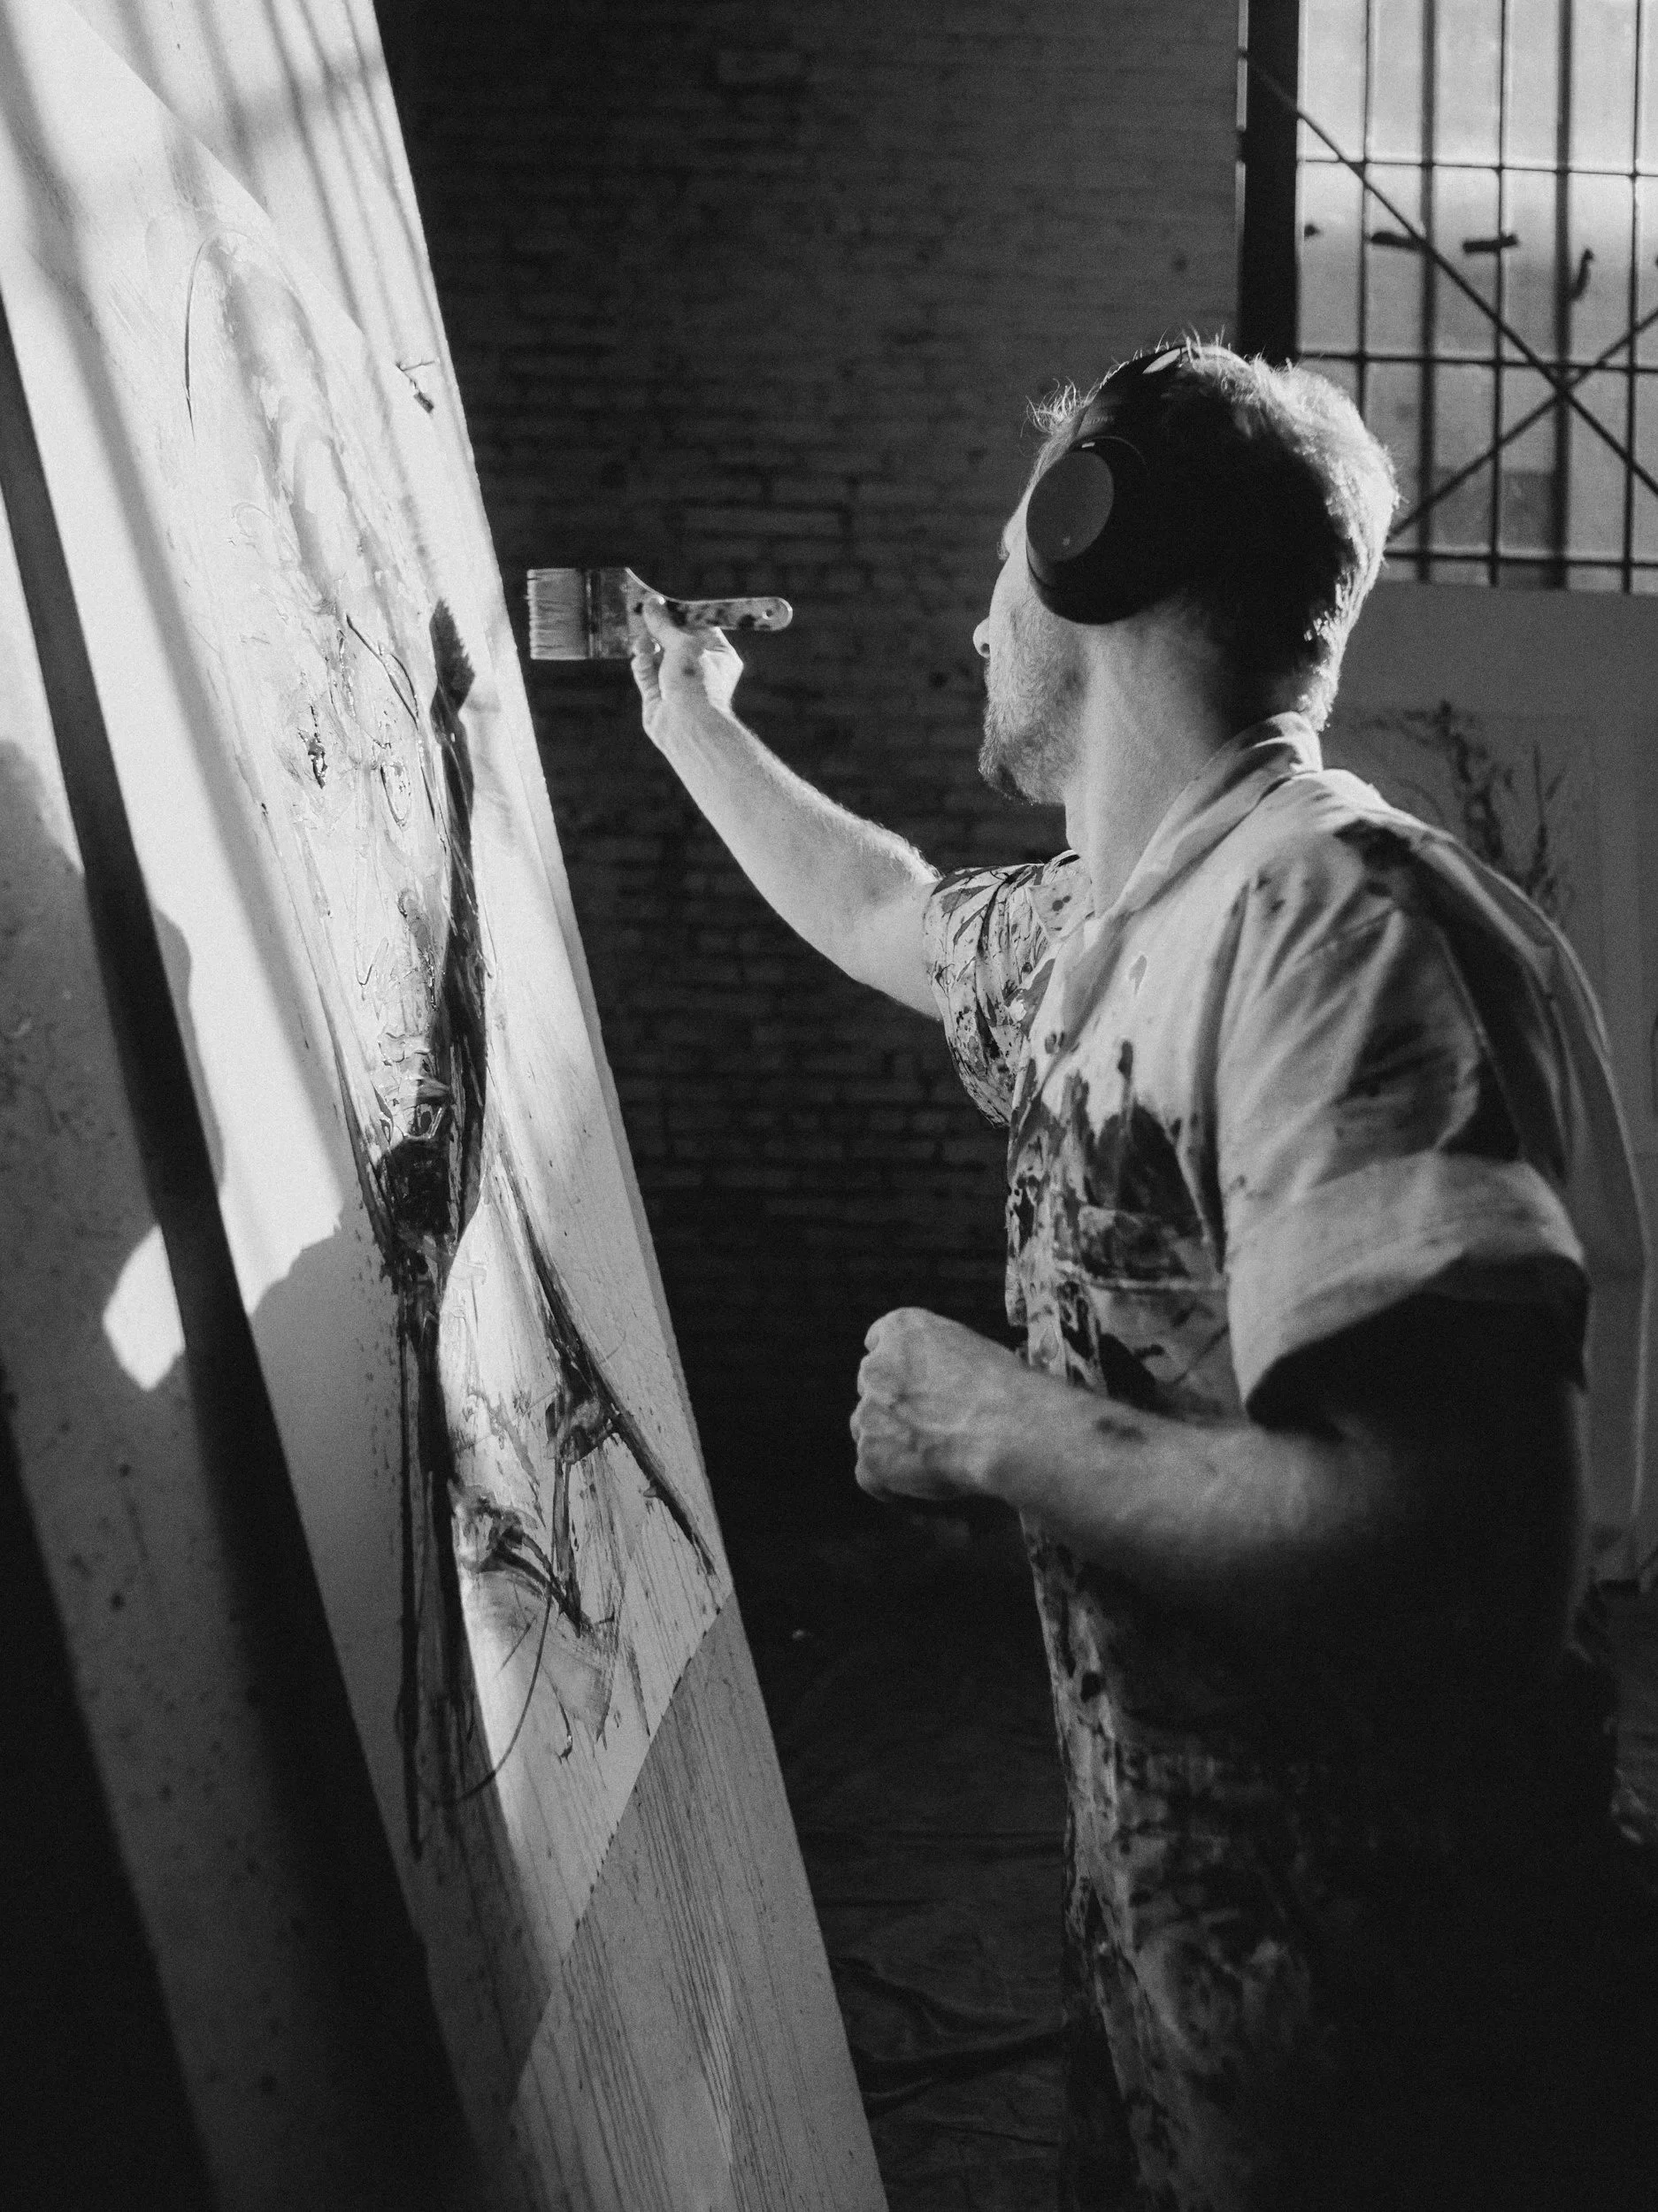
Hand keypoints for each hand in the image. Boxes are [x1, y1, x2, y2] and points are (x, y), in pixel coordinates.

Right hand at [630, 592, 743, 744]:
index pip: (699, 627)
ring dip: (647, 646)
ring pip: (657, 655)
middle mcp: (700, 669)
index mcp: (718, 655)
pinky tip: (641, 658)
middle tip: (642, 612)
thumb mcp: (683, 645)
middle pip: (675, 640)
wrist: (687, 727)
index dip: (680, 613)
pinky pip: (646, 672)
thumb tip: (651, 604)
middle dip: (658, 629)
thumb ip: (664, 625)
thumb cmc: (697, 684)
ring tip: (641, 642)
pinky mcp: (658, 695)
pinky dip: (642, 664)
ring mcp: (678, 683)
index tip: (662, 601)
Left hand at [851, 1307, 1033, 1504]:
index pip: (879, 1341)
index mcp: (901, 1328)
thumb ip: (937, 1360)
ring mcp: (868, 1413)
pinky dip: (891, 1482)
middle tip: (928, 1425)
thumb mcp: (969, 1347)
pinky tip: (921, 1482)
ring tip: (932, 1457)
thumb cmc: (1004, 1388)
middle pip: (871, 1388)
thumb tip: (934, 1384)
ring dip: (889, 1442)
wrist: (1006, 1428)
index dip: (899, 1368)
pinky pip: (870, 1474)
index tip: (913, 1384)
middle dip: (892, 1405)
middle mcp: (875, 1366)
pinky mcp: (871, 1457)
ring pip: (867, 1429)